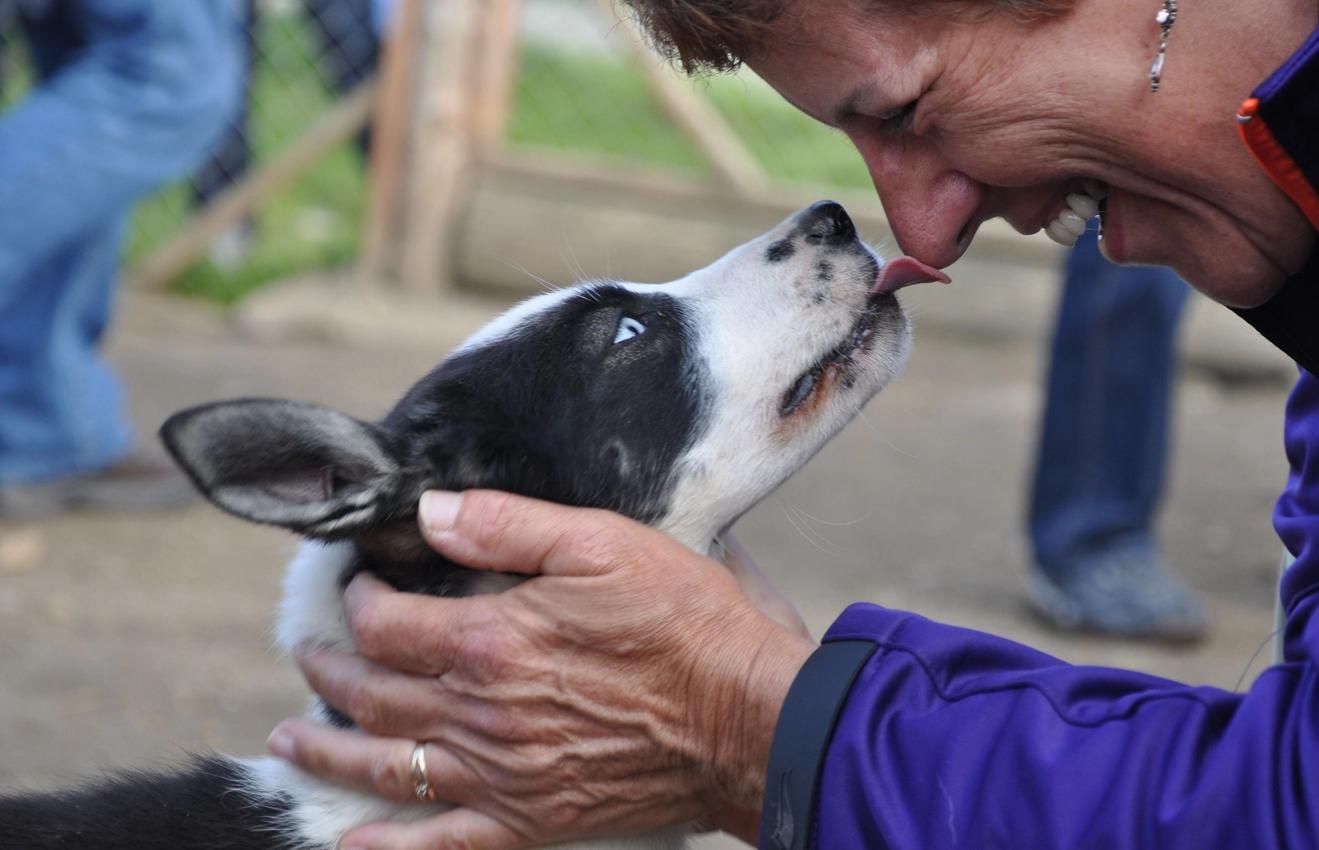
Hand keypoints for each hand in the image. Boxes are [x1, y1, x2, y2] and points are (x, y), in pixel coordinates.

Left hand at [267, 490, 814, 849]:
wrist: (744, 717)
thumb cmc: (683, 625)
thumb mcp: (605, 544)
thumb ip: (510, 526)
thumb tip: (432, 514)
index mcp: (492, 642)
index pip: (389, 624)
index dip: (361, 601)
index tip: (361, 585)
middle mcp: (480, 715)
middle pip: (373, 695)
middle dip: (329, 669)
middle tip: (308, 654)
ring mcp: (501, 774)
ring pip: (388, 765)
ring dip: (329, 750)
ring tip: (288, 738)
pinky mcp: (531, 817)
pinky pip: (443, 843)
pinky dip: (388, 848)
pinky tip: (349, 845)